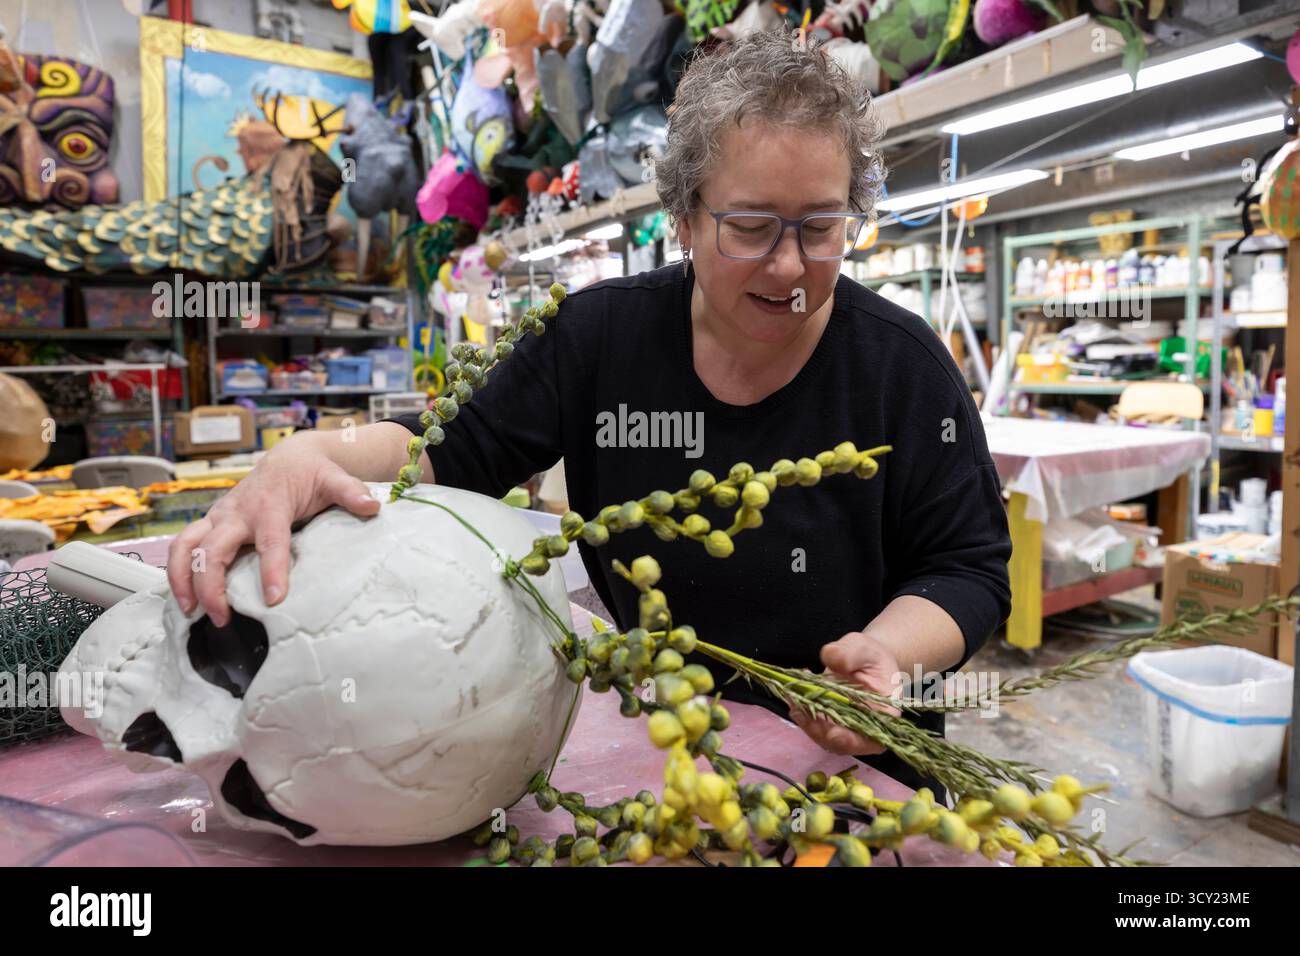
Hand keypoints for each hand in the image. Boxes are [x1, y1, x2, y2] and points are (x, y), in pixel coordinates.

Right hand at [166, 432, 380, 625]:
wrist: (287, 457)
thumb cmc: (311, 473)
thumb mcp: (334, 478)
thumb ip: (351, 492)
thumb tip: (373, 506)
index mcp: (271, 505)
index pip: (270, 541)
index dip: (271, 569)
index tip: (273, 599)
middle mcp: (238, 513)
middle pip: (213, 549)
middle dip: (211, 584)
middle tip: (222, 617)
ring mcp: (219, 518)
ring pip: (185, 546)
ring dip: (181, 578)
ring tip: (190, 611)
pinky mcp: (210, 524)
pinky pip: (182, 547)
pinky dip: (177, 571)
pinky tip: (184, 598)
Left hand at [789, 631, 901, 755]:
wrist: (862, 660)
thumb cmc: (869, 655)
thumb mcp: (863, 647)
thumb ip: (850, 653)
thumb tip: (831, 659)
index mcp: (885, 716)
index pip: (872, 738)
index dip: (852, 740)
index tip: (833, 733)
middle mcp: (867, 729)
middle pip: (842, 742)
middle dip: (818, 727)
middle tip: (799, 706)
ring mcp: (846, 730)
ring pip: (823, 736)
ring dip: (805, 719)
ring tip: (793, 695)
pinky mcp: (829, 725)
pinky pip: (813, 725)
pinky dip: (801, 712)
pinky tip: (793, 692)